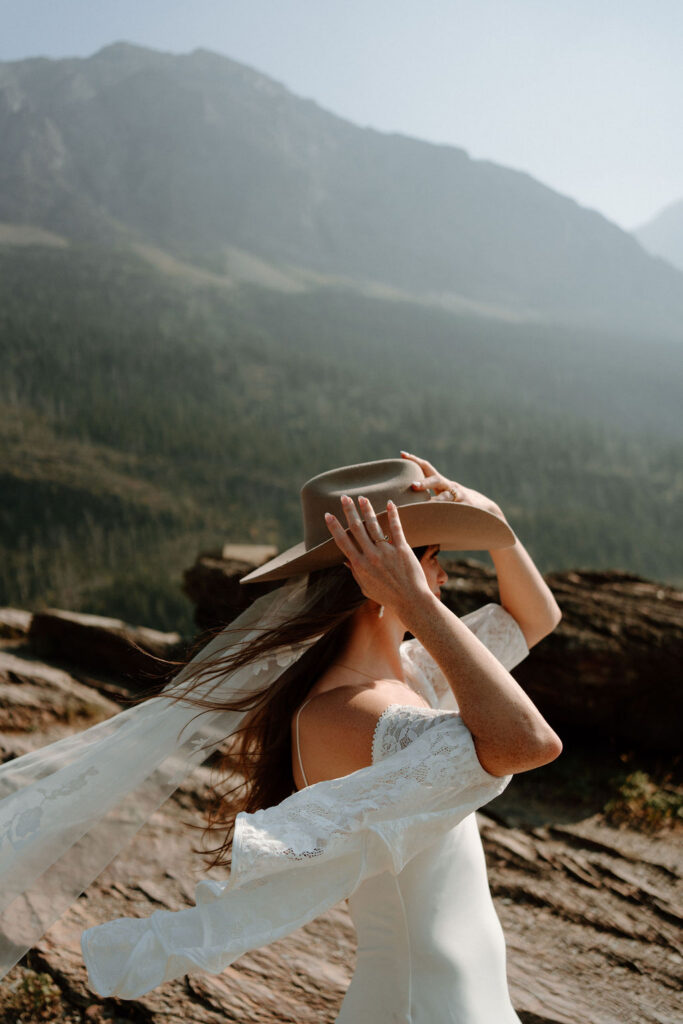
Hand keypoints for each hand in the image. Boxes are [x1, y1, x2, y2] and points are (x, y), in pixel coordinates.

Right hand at [324, 495, 432, 613]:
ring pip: (374, 525)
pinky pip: (396, 528)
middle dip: (349, 511)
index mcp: (359, 565)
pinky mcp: (402, 549)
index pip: (343, 542)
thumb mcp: (365, 587)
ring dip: (367, 510)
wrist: (410, 601)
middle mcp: (371, 556)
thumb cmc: (387, 596)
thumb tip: (345, 560)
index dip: (334, 527)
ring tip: (362, 498)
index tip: (328, 515)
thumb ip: (355, 572)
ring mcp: (387, 551)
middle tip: (344, 498)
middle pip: (357, 528)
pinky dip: (393, 515)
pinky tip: (390, 503)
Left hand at [400, 450, 504, 518]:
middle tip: (413, 486)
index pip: (427, 467)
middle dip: (425, 483)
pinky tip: (439, 521)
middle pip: (437, 480)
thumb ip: (429, 494)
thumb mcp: (444, 494)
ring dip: (435, 502)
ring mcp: (459, 497)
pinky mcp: (466, 508)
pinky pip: (455, 511)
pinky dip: (447, 515)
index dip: (415, 460)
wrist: (486, 508)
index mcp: (443, 482)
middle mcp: (450, 486)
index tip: (403, 453)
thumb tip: (409, 494)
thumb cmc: (458, 502)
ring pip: (445, 498)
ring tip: (423, 507)